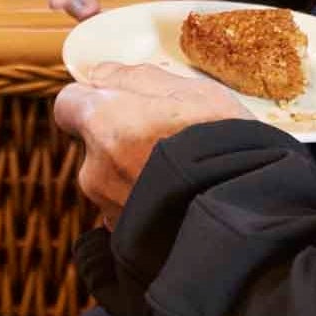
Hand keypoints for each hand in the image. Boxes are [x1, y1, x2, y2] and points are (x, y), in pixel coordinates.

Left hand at [53, 62, 250, 226]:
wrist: (247, 214)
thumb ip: (137, 78)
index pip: (68, 104)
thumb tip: (101, 73)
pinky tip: (179, 204)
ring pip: (111, 182)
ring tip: (182, 177)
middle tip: (167, 141)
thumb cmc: (225, 146)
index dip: (93, 100)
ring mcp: (108, 210)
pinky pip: (127, 214)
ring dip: (134, 176)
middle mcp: (95, 170)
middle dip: (119, 141)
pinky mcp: (125, 241)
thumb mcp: (193, 91)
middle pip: (93, 146)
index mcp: (103, 124)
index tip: (119, 102)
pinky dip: (145, 207)